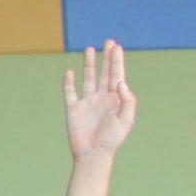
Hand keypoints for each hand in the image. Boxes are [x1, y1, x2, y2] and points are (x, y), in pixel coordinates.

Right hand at [63, 40, 136, 158]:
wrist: (94, 154)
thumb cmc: (112, 139)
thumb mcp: (127, 119)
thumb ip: (127, 100)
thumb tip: (120, 81)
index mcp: (116, 99)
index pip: (117, 75)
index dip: (117, 61)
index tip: (117, 47)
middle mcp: (102, 98)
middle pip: (105, 73)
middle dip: (107, 57)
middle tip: (109, 42)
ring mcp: (87, 102)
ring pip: (88, 78)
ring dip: (89, 64)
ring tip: (89, 49)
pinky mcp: (73, 109)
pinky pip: (70, 92)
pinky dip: (69, 82)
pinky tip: (70, 72)